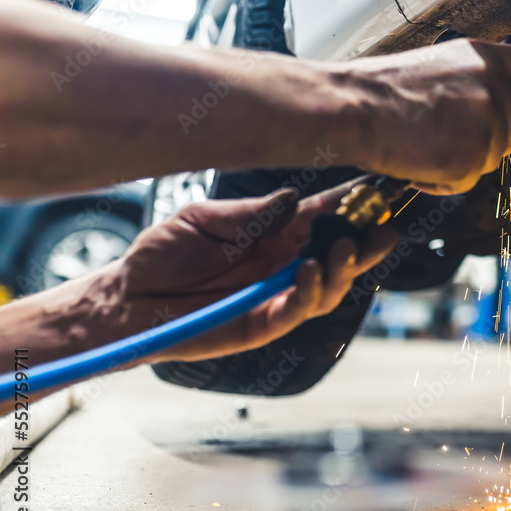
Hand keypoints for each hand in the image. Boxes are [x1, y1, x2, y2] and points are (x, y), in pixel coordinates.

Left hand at [105, 181, 395, 363]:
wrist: (127, 297)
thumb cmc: (163, 253)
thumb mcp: (203, 219)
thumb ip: (250, 213)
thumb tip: (293, 198)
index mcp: (276, 232)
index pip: (325, 214)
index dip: (353, 202)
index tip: (381, 187)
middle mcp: (284, 263)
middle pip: (340, 253)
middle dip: (366, 240)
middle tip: (382, 226)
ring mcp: (277, 295)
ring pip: (330, 285)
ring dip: (344, 268)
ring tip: (343, 248)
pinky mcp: (263, 324)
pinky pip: (298, 311)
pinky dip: (311, 293)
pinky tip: (311, 271)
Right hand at [347, 39, 510, 193]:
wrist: (354, 109)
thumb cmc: (383, 89)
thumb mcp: (441, 64)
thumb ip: (478, 80)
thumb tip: (500, 101)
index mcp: (485, 58)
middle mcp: (492, 88)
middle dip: (490, 141)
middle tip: (450, 136)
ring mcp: (484, 124)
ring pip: (494, 159)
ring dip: (466, 161)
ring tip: (428, 144)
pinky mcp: (470, 158)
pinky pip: (469, 181)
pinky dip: (445, 180)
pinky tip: (419, 160)